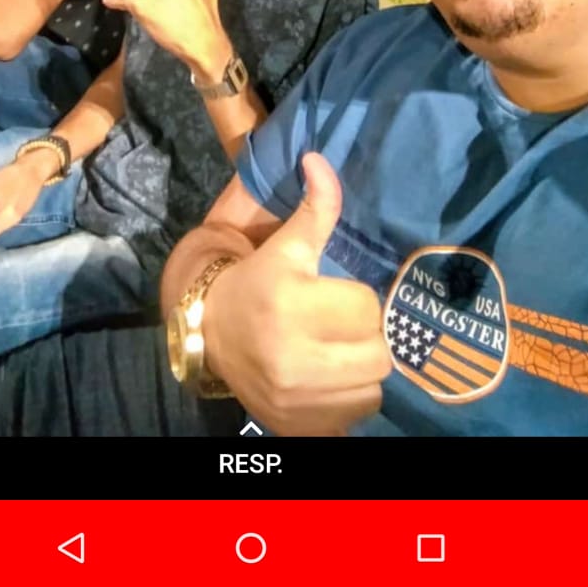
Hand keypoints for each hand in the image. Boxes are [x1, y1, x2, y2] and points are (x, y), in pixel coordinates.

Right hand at [202, 153, 392, 435]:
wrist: (208, 335)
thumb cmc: (254, 283)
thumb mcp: (284, 246)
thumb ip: (314, 208)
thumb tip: (320, 159)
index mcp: (291, 306)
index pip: (367, 308)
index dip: (357, 299)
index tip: (336, 295)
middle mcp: (294, 359)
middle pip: (378, 354)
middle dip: (366, 336)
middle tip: (343, 325)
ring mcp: (297, 400)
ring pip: (372, 388)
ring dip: (362, 370)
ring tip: (338, 351)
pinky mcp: (300, 427)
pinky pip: (355, 416)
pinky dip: (349, 399)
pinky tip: (329, 378)